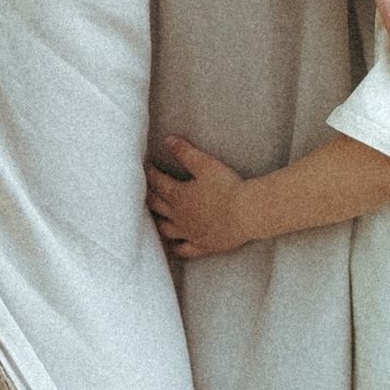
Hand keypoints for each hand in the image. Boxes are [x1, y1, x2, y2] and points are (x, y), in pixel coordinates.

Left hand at [147, 136, 252, 259]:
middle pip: (157, 205)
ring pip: (165, 229)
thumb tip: (168, 140)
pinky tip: (172, 246)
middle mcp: (179, 216)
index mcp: (178, 195)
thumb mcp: (205, 164)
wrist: (246, 213)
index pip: (157, 182)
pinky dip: (175, 247)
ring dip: (157, 222)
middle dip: (148, 195)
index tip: (145, 165)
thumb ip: (185, 152)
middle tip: (142, 190)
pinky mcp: (202, 246)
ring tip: (153, 218)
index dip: (150, 172)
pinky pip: (183, 250)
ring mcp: (189, 233)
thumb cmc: (227, 187)